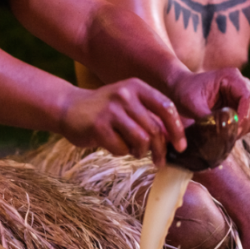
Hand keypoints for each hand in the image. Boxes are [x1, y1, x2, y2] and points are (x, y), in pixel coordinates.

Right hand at [59, 79, 185, 166]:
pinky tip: (114, 145)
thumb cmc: (106, 110)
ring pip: (141, 140)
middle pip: (155, 129)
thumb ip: (150, 115)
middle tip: (160, 161)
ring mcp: (111, 109)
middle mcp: (125, 94)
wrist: (69, 108)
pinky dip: (121, 152)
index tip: (181, 147)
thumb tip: (176, 137)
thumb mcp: (129, 103)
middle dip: (161, 150)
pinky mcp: (98, 126)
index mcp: (137, 87)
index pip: (166, 107)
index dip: (177, 130)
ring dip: (140, 152)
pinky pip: (121, 148)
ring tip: (134, 151)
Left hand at [168, 68, 249, 136]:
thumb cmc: (184, 90)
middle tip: (229, 138)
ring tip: (224, 137)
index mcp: (231, 77)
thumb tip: (221, 133)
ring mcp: (239, 95)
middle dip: (242, 125)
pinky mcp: (237, 106)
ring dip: (240, 129)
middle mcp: (240, 84)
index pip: (248, 97)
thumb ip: (208, 117)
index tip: (233, 130)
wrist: (179, 88)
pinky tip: (224, 134)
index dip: (244, 116)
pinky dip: (236, 129)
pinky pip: (243, 121)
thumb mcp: (192, 103)